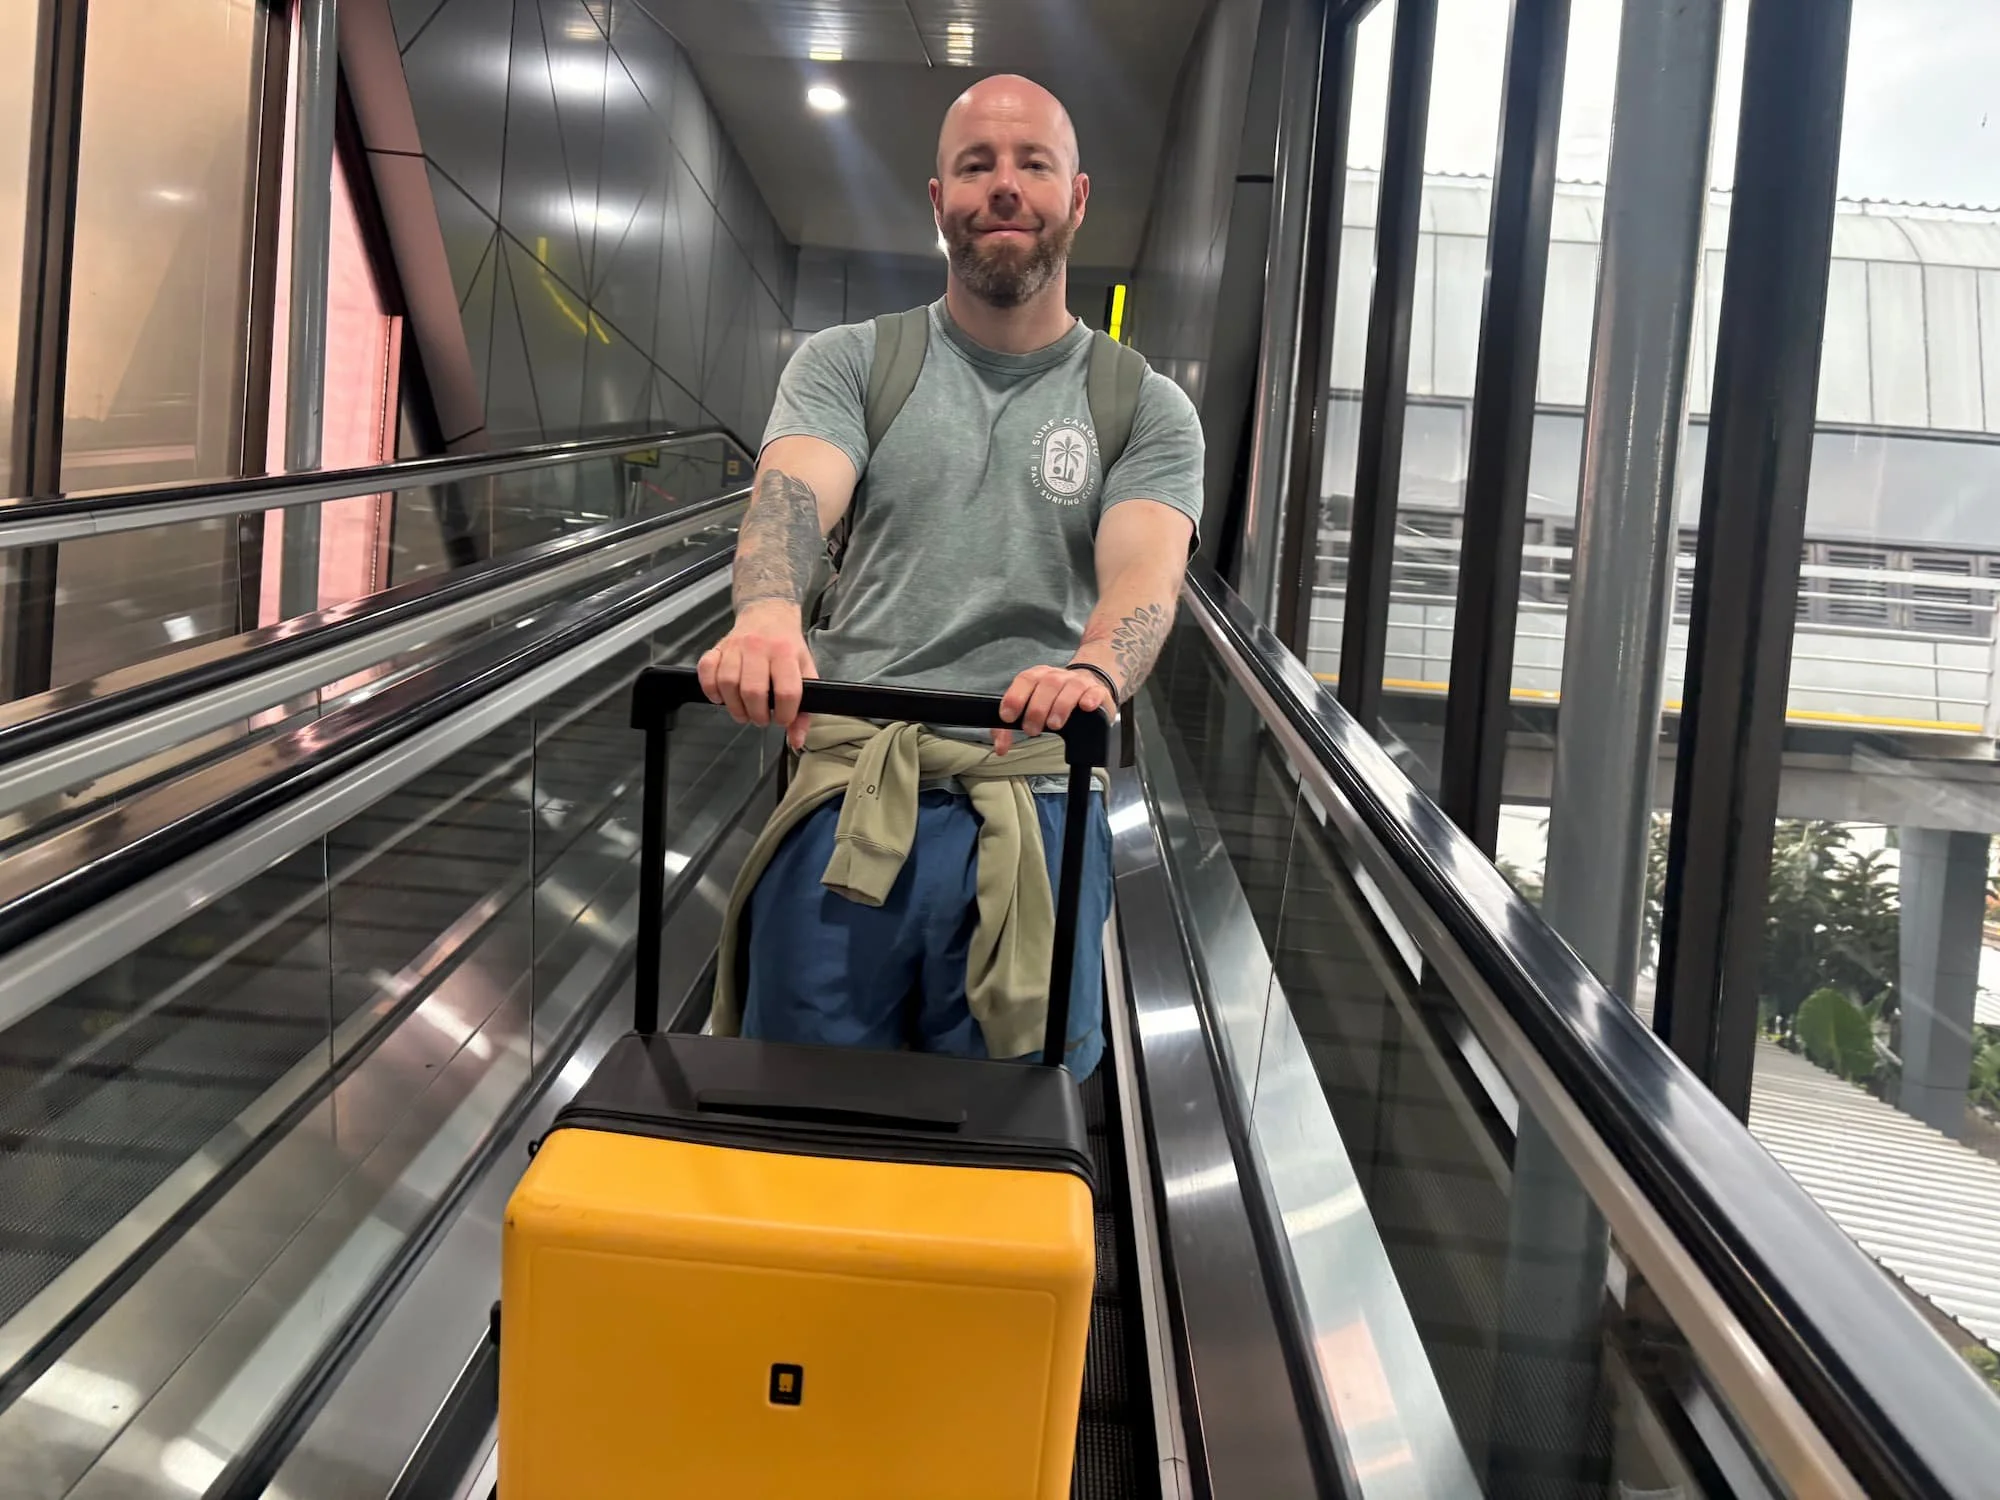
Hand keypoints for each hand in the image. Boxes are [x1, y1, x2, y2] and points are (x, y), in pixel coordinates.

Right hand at [697, 603, 818, 750]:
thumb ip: (805, 709)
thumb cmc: (787, 646)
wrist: (768, 613)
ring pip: (728, 683)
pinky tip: (721, 697)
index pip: (786, 691)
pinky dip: (710, 689)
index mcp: (786, 653)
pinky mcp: (717, 647)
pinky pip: (706, 671)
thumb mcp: (806, 671)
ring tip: (744, 712)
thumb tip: (796, 741)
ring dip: (735, 707)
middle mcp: (759, 648)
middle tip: (761, 718)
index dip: (785, 714)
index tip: (783, 719)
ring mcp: (735, 646)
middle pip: (753, 691)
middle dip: (757, 715)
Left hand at [994, 664, 1115, 755]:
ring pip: (1070, 687)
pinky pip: (1095, 691)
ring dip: (1060, 706)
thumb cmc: (1055, 699)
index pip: (1025, 680)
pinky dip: (1090, 698)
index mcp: (1038, 677)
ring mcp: (1079, 682)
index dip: (1015, 697)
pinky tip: (1086, 707)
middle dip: (1037, 708)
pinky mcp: (1097, 691)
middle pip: (1047, 684)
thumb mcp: (1031, 707)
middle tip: (1032, 729)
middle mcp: (1058, 676)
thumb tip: (1000, 748)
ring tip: (1054, 724)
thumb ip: (1011, 726)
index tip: (1008, 717)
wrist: (1090, 684)